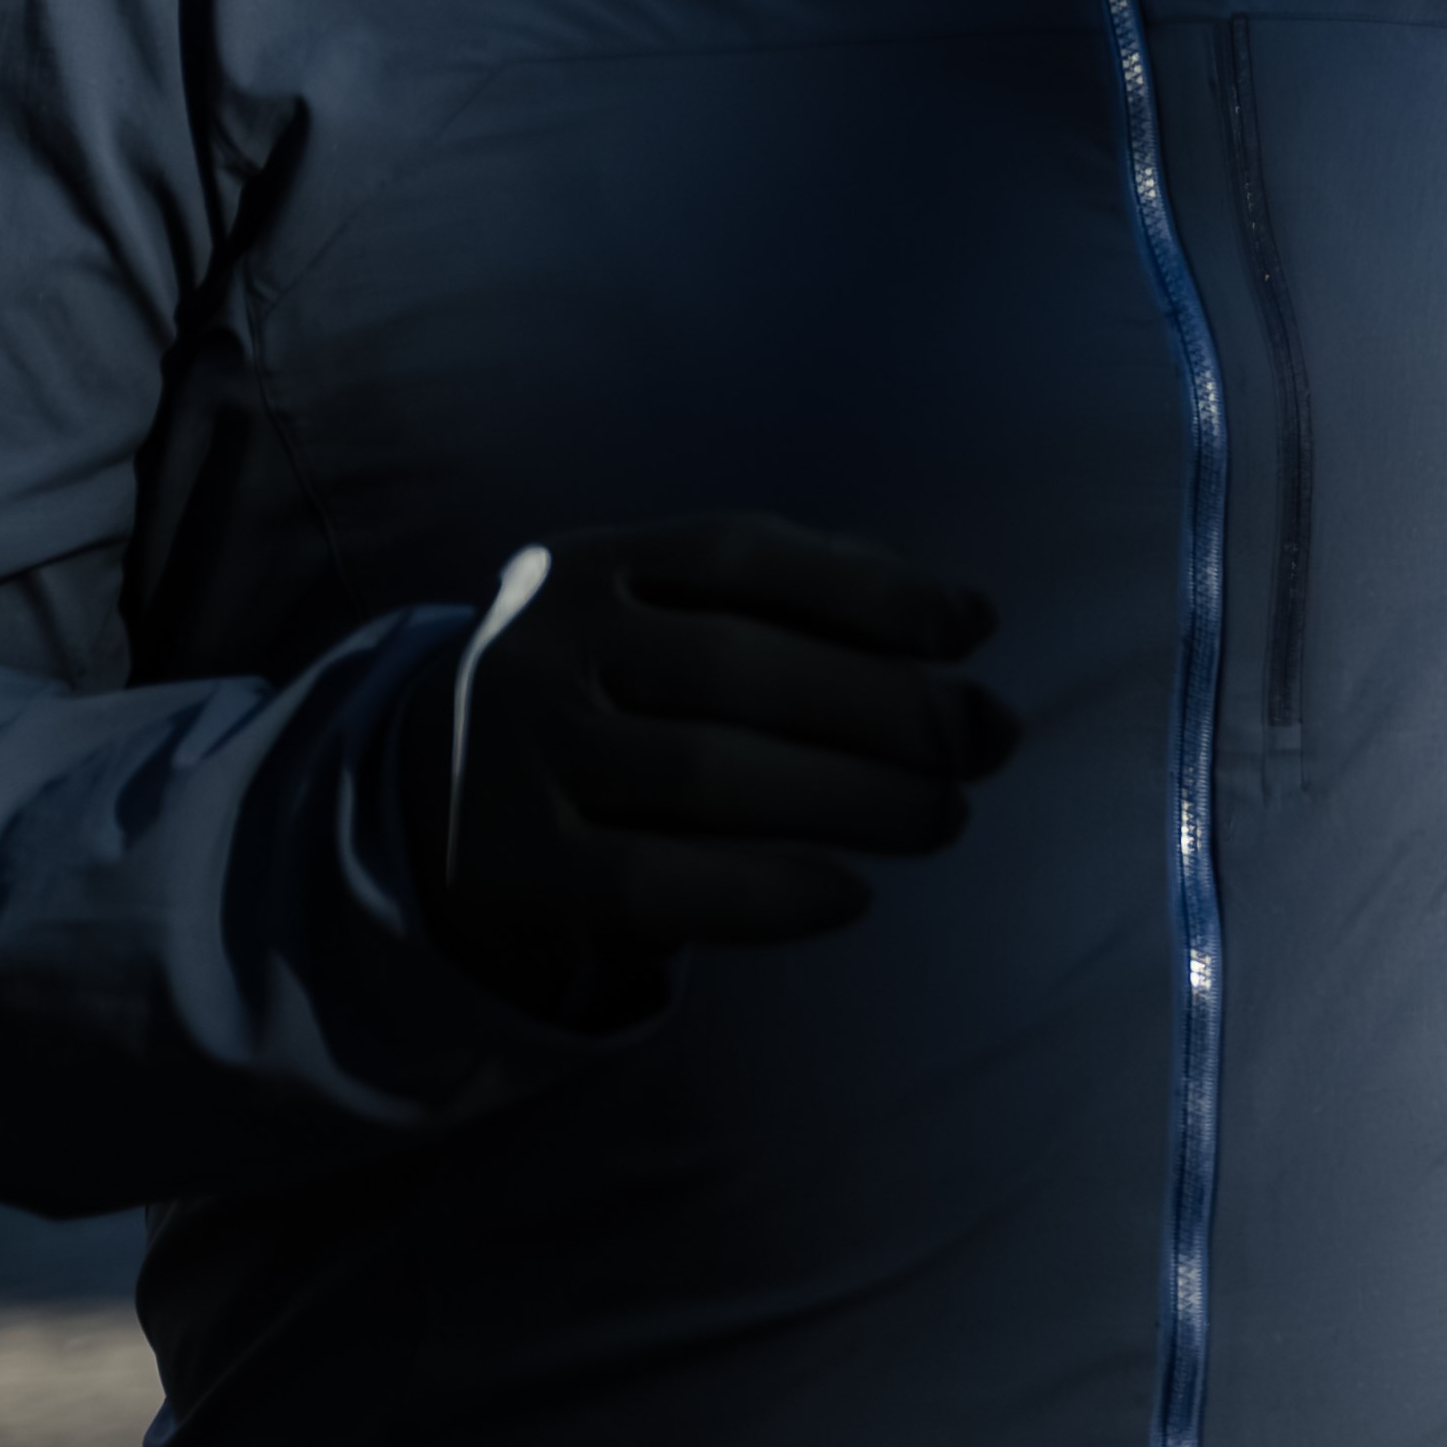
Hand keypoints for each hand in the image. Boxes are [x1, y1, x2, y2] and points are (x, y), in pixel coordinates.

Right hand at [437, 511, 1007, 1024]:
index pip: (740, 553)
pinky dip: (774, 892)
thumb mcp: (681, 626)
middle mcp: (536, 651)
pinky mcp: (517, 870)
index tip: (974, 630)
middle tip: (989, 743)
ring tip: (946, 816)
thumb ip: (808, 599)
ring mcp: (514, 760)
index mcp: (586, 568)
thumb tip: (962, 616)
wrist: (457, 820)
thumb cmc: (626, 705)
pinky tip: (852, 894)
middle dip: (892, 708)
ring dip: (858, 801)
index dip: (870, 588)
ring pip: (711, 775)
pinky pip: (664, 884)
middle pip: (738, 668)